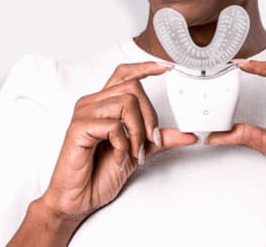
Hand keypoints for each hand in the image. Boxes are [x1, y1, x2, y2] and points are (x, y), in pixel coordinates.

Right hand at [27, 62, 197, 234]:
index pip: (123, 74)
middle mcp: (92, 104)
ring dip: (138, 133)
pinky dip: (124, 145)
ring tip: (134, 153)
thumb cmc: (98, 173)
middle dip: (149, 116)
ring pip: (126, 104)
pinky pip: (113, 126)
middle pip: (132, 88)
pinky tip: (119, 158)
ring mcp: (84, 114)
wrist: (78, 198)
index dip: (144, 67)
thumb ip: (158, 140)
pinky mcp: (79, 128)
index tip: (165, 67)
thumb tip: (187, 134)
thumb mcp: (137, 153)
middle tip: (150, 142)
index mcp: (103, 105)